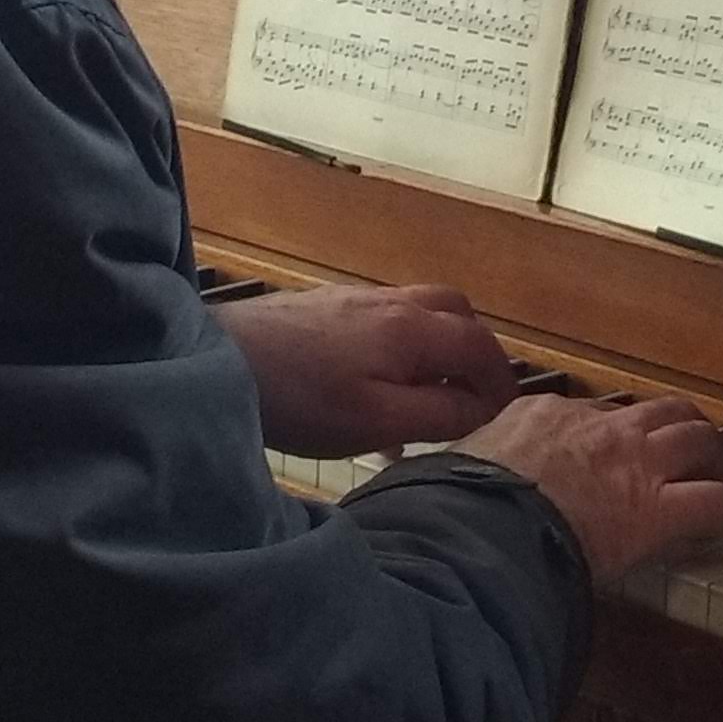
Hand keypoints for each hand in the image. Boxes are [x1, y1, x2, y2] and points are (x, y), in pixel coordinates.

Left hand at [221, 283, 520, 457]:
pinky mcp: (323, 306)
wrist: (218, 361)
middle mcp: (392, 302)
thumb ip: (439, 413)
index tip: (504, 417)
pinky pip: (384, 320)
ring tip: (426, 396)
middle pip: (457, 314)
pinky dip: (401, 347)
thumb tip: (482, 408)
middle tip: (471, 399)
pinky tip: (376, 387)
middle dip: (475, 354)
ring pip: (420, 313)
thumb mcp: (378, 422)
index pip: (482, 347)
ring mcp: (355, 299)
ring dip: (437, 349)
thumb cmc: (301, 400)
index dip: (501, 382)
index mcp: (414, 330)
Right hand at [449, 393, 722, 581]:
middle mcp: (597, 428)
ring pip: (699, 438)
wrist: (480, 527)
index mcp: (543, 415)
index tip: (614, 456)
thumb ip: (470, 469)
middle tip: (692, 450)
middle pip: (660, 411)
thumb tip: (436, 488)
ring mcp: (633, 463)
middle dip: (681, 428)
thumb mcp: (457, 466)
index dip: (612, 437)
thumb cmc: (457, 505)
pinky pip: (712, 500)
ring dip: (717, 457)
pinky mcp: (656, 510)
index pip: (594, 415)